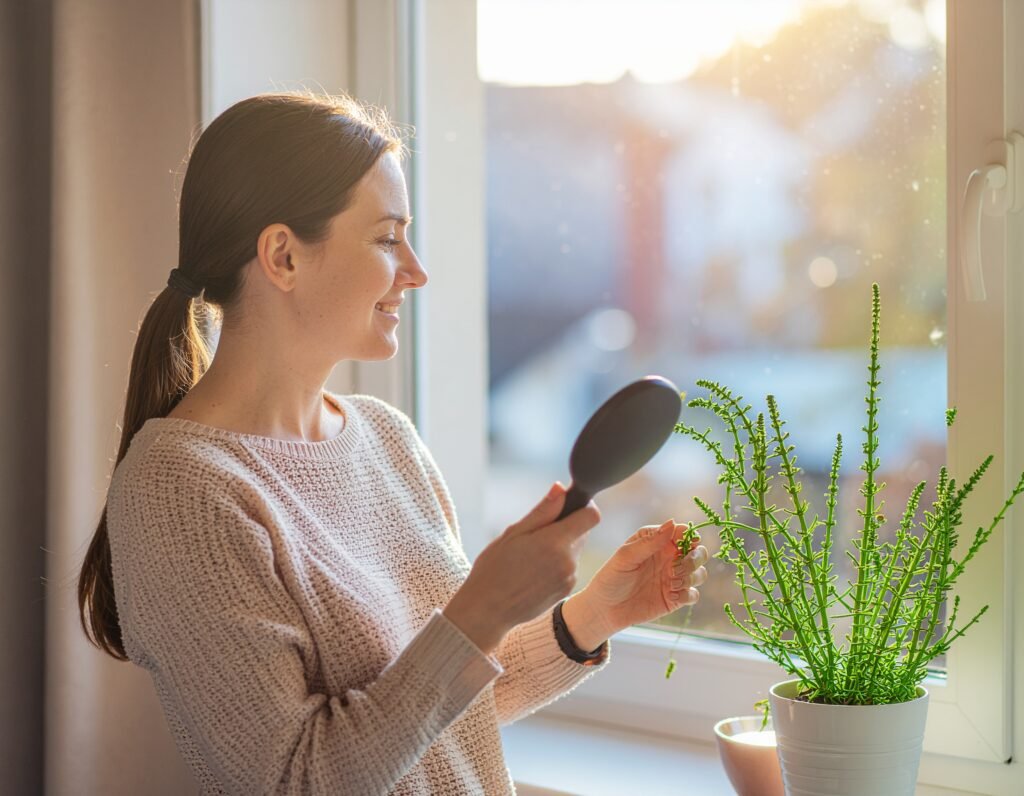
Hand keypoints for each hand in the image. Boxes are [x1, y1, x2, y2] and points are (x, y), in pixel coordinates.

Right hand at [444, 481, 599, 653]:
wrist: (487, 610)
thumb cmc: (494, 569)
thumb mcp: (514, 534)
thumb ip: (542, 512)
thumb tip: (561, 488)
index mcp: (555, 543)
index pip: (591, 516)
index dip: (582, 506)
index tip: (565, 506)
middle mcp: (568, 561)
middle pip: (582, 531)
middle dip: (565, 526)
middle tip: (536, 533)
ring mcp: (569, 578)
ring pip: (574, 550)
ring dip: (560, 546)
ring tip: (531, 555)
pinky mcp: (566, 591)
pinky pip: (569, 567)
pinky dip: (557, 563)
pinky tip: (534, 570)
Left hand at [563, 520, 708, 647]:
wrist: (604, 609)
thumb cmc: (611, 577)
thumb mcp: (626, 556)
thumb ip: (649, 541)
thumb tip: (672, 523)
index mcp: (657, 542)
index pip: (682, 533)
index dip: (690, 536)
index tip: (688, 542)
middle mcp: (669, 559)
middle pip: (698, 552)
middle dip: (696, 557)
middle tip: (679, 566)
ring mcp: (673, 579)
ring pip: (700, 573)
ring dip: (692, 576)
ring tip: (672, 583)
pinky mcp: (675, 598)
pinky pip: (693, 595)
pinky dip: (687, 595)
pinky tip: (671, 596)